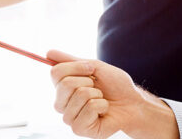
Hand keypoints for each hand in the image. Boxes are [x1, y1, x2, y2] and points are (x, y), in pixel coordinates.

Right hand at [49, 50, 178, 138]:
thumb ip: (70, 61)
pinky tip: (104, 111)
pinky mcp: (79, 129)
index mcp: (63, 88)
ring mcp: (70, 118)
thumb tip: (48, 52)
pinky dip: (102, 105)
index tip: (91, 69)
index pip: (55, 73)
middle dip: (88, 81)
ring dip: (97, 94)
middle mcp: (62, 104)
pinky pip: (90, 108)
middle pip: (65, 84)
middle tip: (98, 87)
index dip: (76, 67)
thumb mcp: (94, 67)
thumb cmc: (115, 86)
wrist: (132, 102)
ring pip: (80, 95)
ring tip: (102, 100)